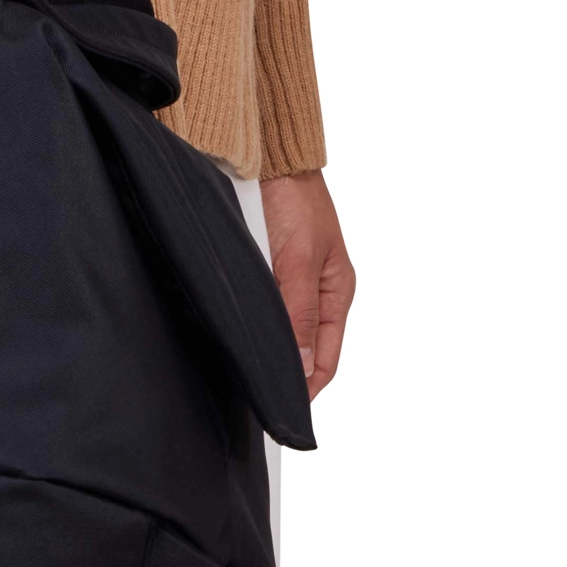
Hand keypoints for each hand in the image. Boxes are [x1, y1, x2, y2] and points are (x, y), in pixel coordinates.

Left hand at [258, 171, 354, 399]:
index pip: (326, 360)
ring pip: (278, 330)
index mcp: (336, 292)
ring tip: (239, 371)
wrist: (267, 155)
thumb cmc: (292, 199)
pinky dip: (249, 321)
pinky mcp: (266, 269)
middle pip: (302, 349)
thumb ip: (297, 312)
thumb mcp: (297, 259)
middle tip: (251, 394)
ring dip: (263, 347)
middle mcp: (316, 292)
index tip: (280, 412)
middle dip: (282, 372)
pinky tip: (230, 332)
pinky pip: (261, 307)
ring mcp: (291, 281)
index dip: (306, 389)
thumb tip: (302, 367)